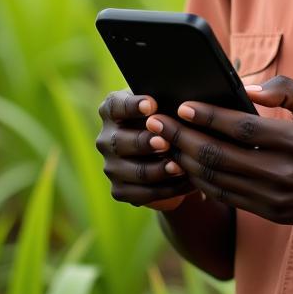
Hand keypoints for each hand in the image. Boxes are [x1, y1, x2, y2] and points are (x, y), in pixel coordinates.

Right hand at [96, 90, 197, 210]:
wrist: (168, 152)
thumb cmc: (168, 116)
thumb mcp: (166, 104)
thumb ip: (168, 100)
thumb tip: (182, 100)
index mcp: (112, 110)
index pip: (116, 106)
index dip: (133, 106)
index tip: (152, 105)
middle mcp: (106, 138)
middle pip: (121, 142)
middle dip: (145, 143)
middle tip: (167, 142)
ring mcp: (111, 166)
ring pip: (135, 171)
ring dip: (159, 170)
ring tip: (181, 167)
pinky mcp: (120, 190)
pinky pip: (143, 194)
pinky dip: (167, 189)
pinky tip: (186, 183)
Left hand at [144, 75, 292, 227]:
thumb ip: (284, 89)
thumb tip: (245, 88)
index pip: (241, 129)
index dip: (208, 117)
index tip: (182, 106)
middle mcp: (282, 173)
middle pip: (219, 156)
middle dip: (182, 138)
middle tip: (157, 122)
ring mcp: (273, 197)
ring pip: (216, 180)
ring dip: (185, 161)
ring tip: (162, 143)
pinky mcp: (268, 213)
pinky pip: (225, 197)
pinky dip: (200, 181)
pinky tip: (184, 165)